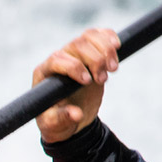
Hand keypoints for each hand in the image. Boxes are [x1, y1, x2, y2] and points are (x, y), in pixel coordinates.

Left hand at [33, 28, 120, 143]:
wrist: (70, 118)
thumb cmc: (56, 122)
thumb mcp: (55, 125)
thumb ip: (62, 119)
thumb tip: (76, 114)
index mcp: (44, 73)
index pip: (57, 59)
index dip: (73, 67)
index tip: (88, 81)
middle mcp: (58, 59)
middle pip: (77, 45)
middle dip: (94, 60)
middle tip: (103, 80)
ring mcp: (74, 54)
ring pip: (89, 37)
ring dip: (105, 49)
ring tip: (113, 68)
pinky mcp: (89, 53)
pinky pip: (98, 36)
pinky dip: (109, 37)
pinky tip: (117, 46)